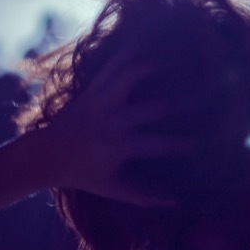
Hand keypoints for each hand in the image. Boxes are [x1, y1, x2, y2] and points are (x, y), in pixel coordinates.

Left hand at [45, 54, 193, 206]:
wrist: (45, 155)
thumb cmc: (81, 175)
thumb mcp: (112, 189)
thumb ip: (144, 197)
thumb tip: (176, 202)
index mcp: (119, 146)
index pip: (160, 144)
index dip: (184, 144)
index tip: (203, 143)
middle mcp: (112, 120)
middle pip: (155, 107)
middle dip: (183, 103)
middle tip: (203, 99)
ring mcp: (101, 99)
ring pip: (133, 73)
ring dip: (158, 66)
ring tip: (178, 64)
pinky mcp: (92, 87)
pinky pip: (114, 63)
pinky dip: (131, 51)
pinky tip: (149, 47)